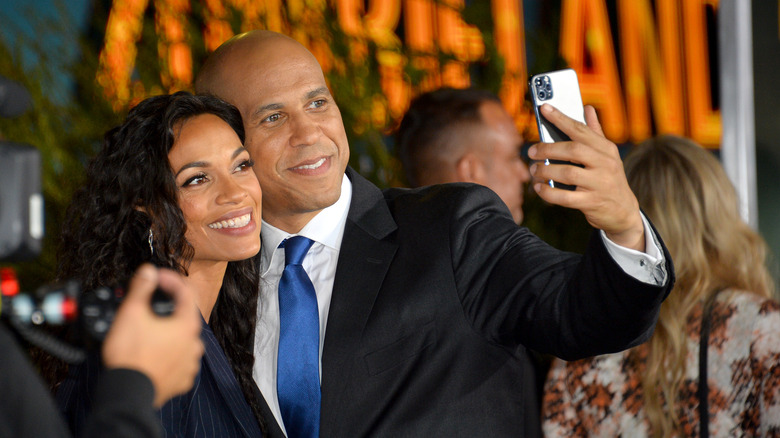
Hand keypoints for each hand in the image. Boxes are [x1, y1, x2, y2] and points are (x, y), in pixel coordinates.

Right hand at [101, 264, 203, 406]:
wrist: (127, 392)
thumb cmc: (131, 355)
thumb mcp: (131, 313)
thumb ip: (141, 288)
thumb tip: (148, 271)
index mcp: (187, 325)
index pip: (186, 292)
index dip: (171, 280)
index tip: (156, 278)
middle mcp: (194, 344)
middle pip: (185, 317)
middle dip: (168, 308)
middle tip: (149, 306)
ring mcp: (190, 363)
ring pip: (182, 341)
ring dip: (168, 333)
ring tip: (148, 333)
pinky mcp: (182, 380)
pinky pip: (178, 361)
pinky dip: (168, 355)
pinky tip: (153, 354)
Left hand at [527, 104, 644, 250]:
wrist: (623, 212)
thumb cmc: (609, 179)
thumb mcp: (607, 155)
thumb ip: (595, 133)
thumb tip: (588, 108)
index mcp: (606, 149)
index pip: (581, 130)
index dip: (561, 118)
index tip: (544, 109)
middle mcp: (605, 164)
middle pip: (573, 150)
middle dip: (548, 149)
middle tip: (532, 151)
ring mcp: (600, 184)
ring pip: (568, 173)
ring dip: (546, 171)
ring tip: (534, 170)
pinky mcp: (592, 203)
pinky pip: (566, 198)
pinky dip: (549, 193)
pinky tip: (539, 188)